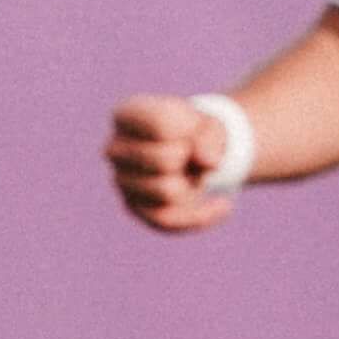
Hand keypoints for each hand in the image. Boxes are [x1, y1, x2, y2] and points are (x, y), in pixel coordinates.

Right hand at [106, 94, 239, 233]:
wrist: (189, 150)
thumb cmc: (192, 132)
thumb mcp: (208, 124)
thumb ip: (211, 136)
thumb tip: (209, 163)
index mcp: (125, 117)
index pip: (161, 124)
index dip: (190, 128)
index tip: (193, 127)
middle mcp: (115, 149)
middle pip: (164, 161)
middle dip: (191, 159)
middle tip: (192, 154)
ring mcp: (121, 181)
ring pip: (167, 192)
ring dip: (194, 184)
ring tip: (193, 173)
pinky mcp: (134, 209)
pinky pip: (169, 221)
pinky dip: (202, 215)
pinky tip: (224, 206)